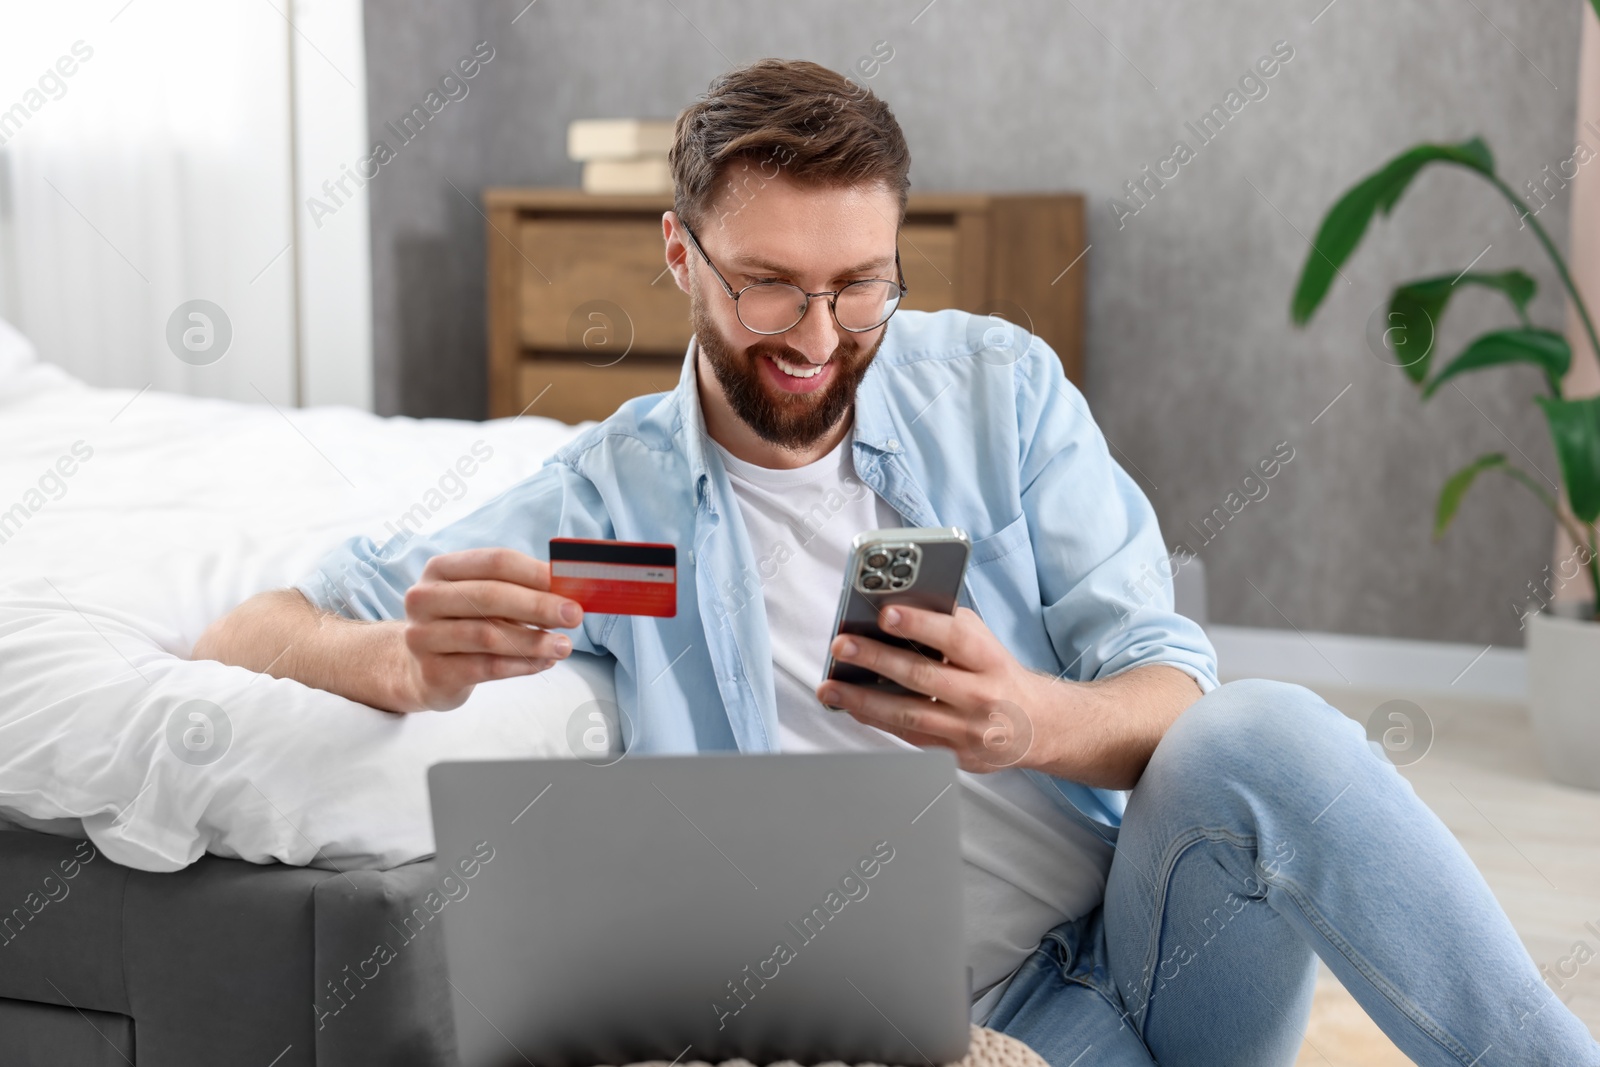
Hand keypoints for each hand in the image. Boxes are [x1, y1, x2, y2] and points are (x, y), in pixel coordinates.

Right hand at [398, 547, 582, 710]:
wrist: (423, 671)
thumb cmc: (465, 625)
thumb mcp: (486, 600)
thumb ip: (521, 592)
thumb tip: (568, 593)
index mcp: (441, 569)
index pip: (494, 562)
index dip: (535, 571)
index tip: (569, 582)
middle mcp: (424, 598)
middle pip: (489, 596)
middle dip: (538, 605)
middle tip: (574, 615)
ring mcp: (423, 636)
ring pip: (488, 635)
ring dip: (534, 640)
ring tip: (564, 646)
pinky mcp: (433, 673)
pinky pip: (486, 667)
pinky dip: (521, 665)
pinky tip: (544, 663)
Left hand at [815, 606, 1043, 772]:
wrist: (1036, 726)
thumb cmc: (1000, 676)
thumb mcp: (985, 643)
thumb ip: (947, 626)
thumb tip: (896, 611)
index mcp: (991, 660)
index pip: (954, 638)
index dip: (919, 624)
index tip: (886, 614)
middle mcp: (982, 696)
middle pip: (922, 677)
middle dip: (876, 659)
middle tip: (842, 645)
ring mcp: (968, 730)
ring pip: (908, 714)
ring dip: (862, 700)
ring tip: (830, 688)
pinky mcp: (955, 754)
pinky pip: (908, 736)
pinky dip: (876, 720)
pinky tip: (852, 707)